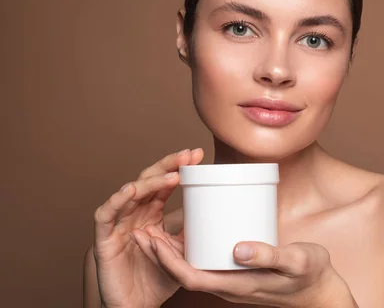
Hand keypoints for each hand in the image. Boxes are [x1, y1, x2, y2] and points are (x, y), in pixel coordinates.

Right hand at [92, 148, 203, 307]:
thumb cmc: (157, 280)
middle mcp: (134, 214)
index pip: (164, 184)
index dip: (178, 167)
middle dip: (168, 165)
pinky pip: (105, 215)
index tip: (198, 155)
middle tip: (188, 155)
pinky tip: (132, 190)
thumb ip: (191, 231)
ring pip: (130, 193)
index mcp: (151, 214)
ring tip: (172, 175)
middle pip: (149, 181)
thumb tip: (216, 212)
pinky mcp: (103, 239)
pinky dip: (117, 200)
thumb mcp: (182, 251)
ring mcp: (118, 225)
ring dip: (150, 182)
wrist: (137, 307)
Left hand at [133, 227, 357, 307]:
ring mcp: (234, 282)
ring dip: (172, 254)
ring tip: (157, 228)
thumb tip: (238, 248)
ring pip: (194, 270)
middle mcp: (231, 286)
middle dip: (161, 255)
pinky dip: (191, 251)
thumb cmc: (311, 275)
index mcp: (239, 285)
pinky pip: (207, 266)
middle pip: (186, 274)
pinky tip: (191, 233)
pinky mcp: (240, 274)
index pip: (192, 277)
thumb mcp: (296, 261)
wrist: (322, 292)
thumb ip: (269, 254)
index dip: (167, 261)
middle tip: (144, 228)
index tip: (152, 239)